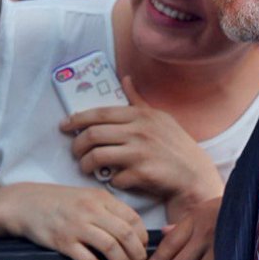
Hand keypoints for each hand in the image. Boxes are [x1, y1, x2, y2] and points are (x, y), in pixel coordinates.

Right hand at [0, 183, 147, 259]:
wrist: (24, 203)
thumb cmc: (58, 202)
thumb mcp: (86, 197)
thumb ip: (108, 210)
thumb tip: (132, 233)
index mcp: (101, 198)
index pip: (133, 219)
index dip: (143, 238)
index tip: (144, 251)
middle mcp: (92, 210)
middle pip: (126, 234)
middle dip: (139, 255)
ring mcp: (77, 226)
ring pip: (111, 248)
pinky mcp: (63, 241)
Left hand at [61, 77, 223, 211]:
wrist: (193, 175)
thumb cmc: (175, 146)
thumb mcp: (160, 117)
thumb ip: (138, 100)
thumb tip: (125, 79)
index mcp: (141, 116)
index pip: (100, 113)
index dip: (78, 119)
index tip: (65, 125)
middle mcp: (139, 131)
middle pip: (93, 135)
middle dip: (77, 145)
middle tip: (75, 152)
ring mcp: (140, 152)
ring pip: (97, 157)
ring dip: (86, 165)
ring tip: (86, 167)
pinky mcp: (142, 173)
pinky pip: (114, 178)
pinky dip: (112, 181)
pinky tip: (115, 180)